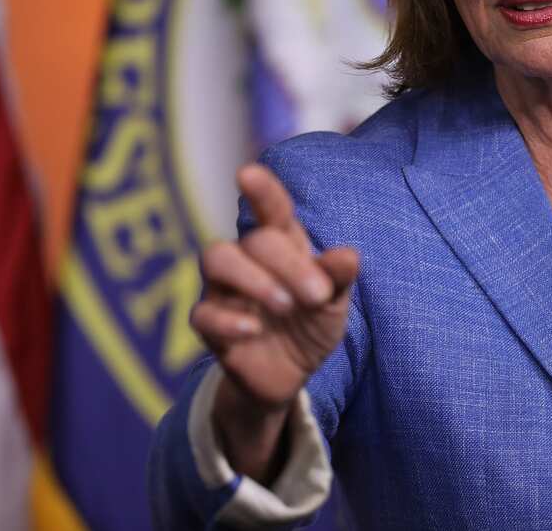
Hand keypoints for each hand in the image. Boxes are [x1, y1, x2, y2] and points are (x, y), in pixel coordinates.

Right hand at [192, 163, 358, 413]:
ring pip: (215, 259)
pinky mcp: (209, 326)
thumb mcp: (334, 304)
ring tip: (285, 305)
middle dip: (289, 265)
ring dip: (253, 279)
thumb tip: (348, 256)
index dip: (262, 191)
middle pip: (255, 240)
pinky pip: (202, 313)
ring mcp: (223, 290)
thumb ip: (338, 279)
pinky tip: (253, 330)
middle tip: (317, 296)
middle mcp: (248, 259)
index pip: (272, 211)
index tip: (248, 174)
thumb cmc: (311, 324)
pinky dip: (227, 320)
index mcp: (282, 245)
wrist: (290, 376)